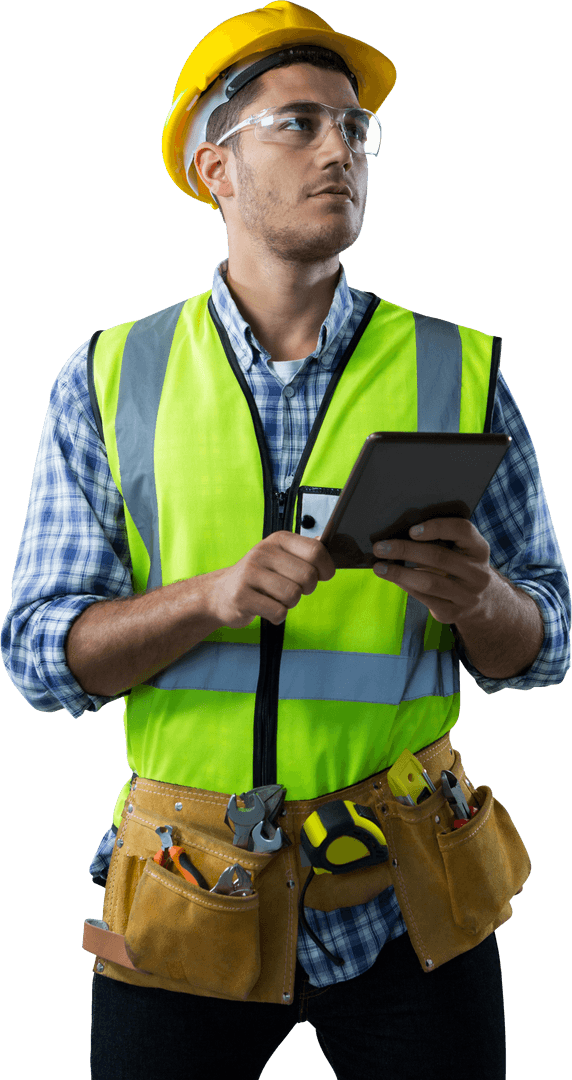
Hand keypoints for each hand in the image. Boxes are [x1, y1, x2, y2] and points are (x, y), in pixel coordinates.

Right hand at [208, 531, 335, 628]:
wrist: (220, 593)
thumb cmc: (258, 576)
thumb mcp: (280, 556)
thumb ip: (304, 551)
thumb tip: (326, 541)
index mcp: (278, 540)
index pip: (315, 550)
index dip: (326, 568)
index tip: (323, 576)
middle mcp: (263, 552)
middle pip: (307, 576)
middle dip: (306, 589)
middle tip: (294, 590)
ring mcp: (250, 573)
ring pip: (293, 595)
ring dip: (290, 603)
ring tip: (276, 598)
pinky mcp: (241, 596)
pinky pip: (278, 612)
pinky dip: (277, 616)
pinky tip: (266, 608)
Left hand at [372, 518, 494, 624]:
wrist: (480, 602)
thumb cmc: (460, 566)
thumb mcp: (460, 551)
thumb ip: (440, 540)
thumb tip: (398, 534)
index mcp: (479, 549)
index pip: (463, 530)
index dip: (437, 527)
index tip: (411, 530)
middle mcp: (478, 573)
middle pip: (439, 557)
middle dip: (405, 550)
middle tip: (380, 547)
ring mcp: (467, 596)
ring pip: (429, 582)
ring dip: (399, 573)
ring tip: (379, 567)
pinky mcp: (453, 613)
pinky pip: (424, 598)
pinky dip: (405, 586)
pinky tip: (392, 578)